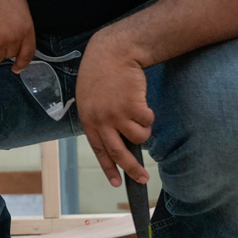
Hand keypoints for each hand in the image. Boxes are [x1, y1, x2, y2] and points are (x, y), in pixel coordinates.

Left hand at [76, 33, 153, 186]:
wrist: (111, 54)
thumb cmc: (101, 76)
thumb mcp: (92, 100)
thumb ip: (101, 121)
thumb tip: (120, 143)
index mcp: (89, 120)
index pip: (99, 150)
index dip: (109, 168)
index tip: (116, 183)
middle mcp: (101, 120)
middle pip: (119, 153)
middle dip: (132, 169)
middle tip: (143, 179)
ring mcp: (117, 114)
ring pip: (139, 136)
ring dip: (143, 129)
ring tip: (137, 112)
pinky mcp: (133, 106)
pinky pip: (148, 121)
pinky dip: (149, 114)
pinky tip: (140, 100)